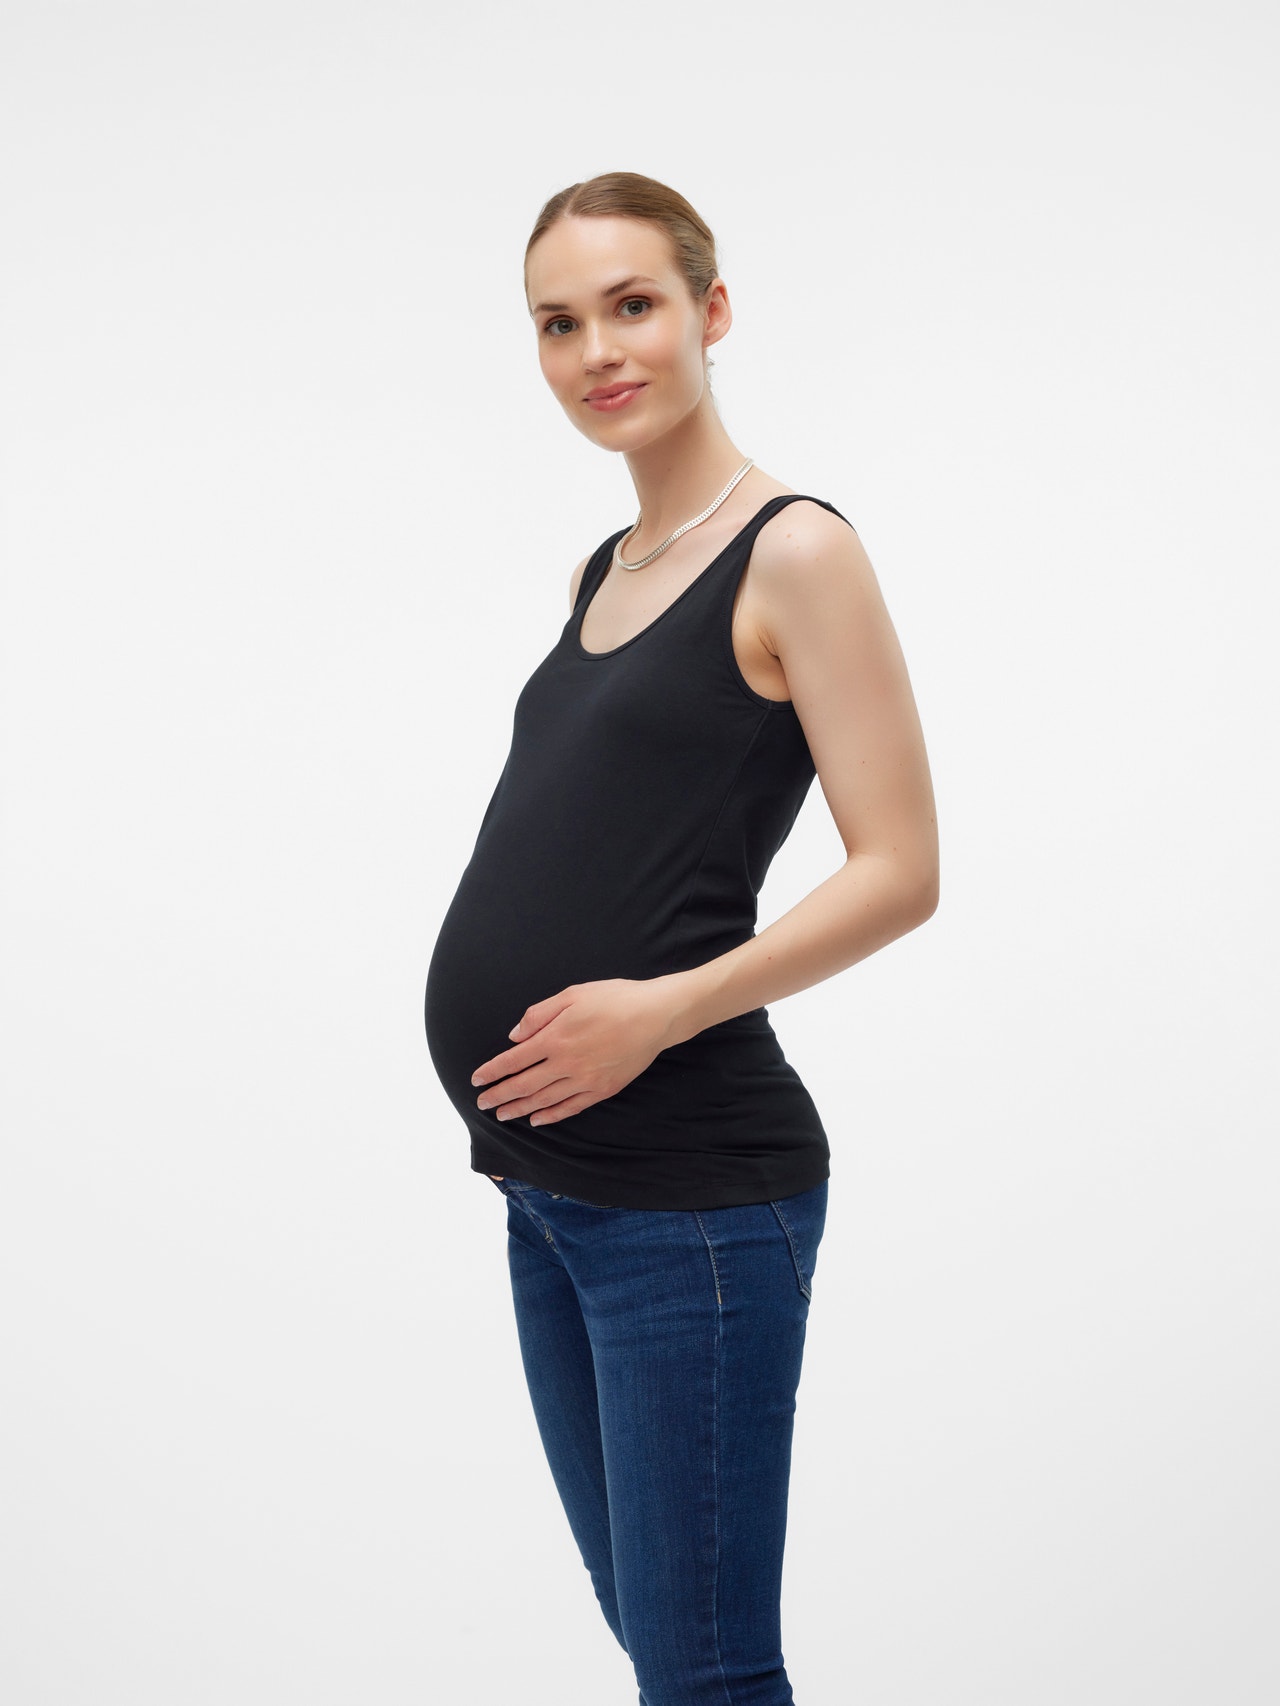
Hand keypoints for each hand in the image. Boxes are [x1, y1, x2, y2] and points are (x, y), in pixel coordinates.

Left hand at [471, 977, 680, 1125]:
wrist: (656, 1015)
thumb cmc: (614, 998)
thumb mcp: (572, 994)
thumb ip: (539, 1015)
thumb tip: (515, 1036)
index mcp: (556, 1037)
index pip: (514, 1060)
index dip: (493, 1071)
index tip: (476, 1080)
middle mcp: (567, 1063)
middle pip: (524, 1085)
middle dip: (499, 1095)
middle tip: (482, 1103)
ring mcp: (585, 1079)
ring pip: (544, 1100)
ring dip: (519, 1109)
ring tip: (502, 1115)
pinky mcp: (603, 1089)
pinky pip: (571, 1107)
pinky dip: (551, 1116)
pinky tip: (537, 1120)